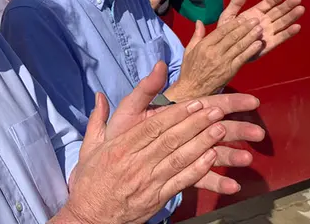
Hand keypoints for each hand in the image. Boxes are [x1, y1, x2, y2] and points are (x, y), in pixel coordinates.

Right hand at [60, 73, 263, 223]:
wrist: (89, 216)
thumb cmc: (90, 181)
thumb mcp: (89, 148)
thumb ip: (97, 120)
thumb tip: (99, 96)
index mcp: (120, 148)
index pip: (153, 126)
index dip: (176, 113)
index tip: (195, 103)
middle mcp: (135, 163)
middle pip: (170, 139)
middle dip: (195, 123)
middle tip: (215, 110)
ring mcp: (148, 181)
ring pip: (179, 158)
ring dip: (202, 143)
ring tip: (220, 129)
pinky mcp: (156, 198)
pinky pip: (180, 182)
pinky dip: (198, 169)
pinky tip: (212, 158)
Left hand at [104, 62, 264, 193]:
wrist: (108, 167)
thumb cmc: (120, 134)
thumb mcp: (130, 110)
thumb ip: (145, 89)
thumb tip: (159, 64)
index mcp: (175, 115)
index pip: (206, 105)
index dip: (230, 103)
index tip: (251, 102)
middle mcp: (184, 134)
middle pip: (216, 129)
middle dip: (238, 129)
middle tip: (259, 132)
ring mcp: (184, 154)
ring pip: (212, 153)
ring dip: (231, 155)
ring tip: (247, 158)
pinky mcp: (180, 175)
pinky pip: (200, 178)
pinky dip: (217, 181)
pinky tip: (232, 185)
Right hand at [165, 18, 263, 100]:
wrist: (192, 90)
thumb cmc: (190, 69)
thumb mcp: (189, 50)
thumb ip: (197, 35)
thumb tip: (199, 21)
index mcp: (204, 45)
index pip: (221, 31)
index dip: (233, 24)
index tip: (242, 18)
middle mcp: (214, 52)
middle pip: (232, 37)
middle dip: (245, 27)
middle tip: (255, 20)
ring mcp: (223, 62)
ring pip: (239, 46)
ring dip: (251, 37)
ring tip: (259, 29)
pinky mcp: (230, 71)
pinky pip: (242, 58)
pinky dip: (251, 51)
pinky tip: (258, 44)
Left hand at [218, 0, 304, 58]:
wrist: (224, 51)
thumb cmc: (225, 33)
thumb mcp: (228, 16)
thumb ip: (235, 3)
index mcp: (255, 13)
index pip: (267, 4)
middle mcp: (264, 22)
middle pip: (278, 12)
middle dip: (288, 5)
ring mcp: (267, 32)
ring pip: (282, 23)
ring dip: (292, 16)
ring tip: (301, 9)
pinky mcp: (269, 44)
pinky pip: (280, 38)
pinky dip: (288, 33)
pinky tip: (297, 27)